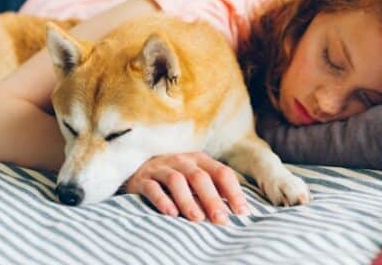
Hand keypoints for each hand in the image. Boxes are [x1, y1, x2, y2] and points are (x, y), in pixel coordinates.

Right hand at [123, 152, 250, 224]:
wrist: (137, 171)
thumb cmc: (175, 180)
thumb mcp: (196, 179)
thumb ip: (216, 190)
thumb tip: (244, 210)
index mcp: (200, 160)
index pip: (221, 172)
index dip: (234, 192)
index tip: (242, 212)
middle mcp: (182, 161)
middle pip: (200, 177)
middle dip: (212, 199)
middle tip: (221, 220)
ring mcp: (161, 168)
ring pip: (176, 181)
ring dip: (188, 200)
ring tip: (197, 219)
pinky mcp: (142, 179)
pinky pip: (152, 188)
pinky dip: (162, 200)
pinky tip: (171, 214)